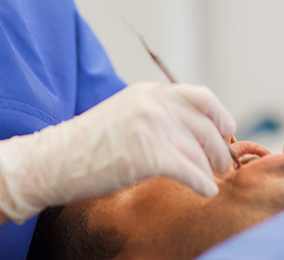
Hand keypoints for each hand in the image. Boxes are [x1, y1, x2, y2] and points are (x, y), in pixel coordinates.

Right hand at [0, 82, 235, 222]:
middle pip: (204, 125)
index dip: (219, 114)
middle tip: (224, 164)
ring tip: (211, 180)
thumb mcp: (126, 113)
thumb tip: (191, 131)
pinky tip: (205, 192)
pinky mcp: (145, 155)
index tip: (227, 130)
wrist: (55, 158)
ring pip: (197, 151)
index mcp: (149, 91)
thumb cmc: (89, 143)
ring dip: (210, 169)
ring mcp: (149, 126)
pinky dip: (201, 183)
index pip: (200, 96)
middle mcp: (153, 103)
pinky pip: (188, 170)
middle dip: (220, 147)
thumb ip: (156, 114)